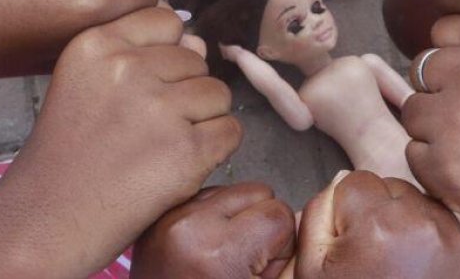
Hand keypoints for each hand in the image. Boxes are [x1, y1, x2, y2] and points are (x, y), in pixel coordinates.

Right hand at [0, 8, 240, 275]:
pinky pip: (231, 130)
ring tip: (161, 147)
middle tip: (147, 129)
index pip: (165, 21)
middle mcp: (128, 68)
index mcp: (97, 45)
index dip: (166, 55)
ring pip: (218, 94)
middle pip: (196, 60)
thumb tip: (200, 41)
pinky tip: (178, 165)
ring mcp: (159, 108)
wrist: (47, 219)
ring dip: (202, 121)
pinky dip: (215, 151)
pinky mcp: (186, 149)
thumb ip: (144, 55)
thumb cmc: (69, 154)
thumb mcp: (88, 86)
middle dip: (183, 92)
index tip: (145, 86)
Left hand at [132, 183, 295, 277]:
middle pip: (258, 192)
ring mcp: (168, 218)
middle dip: (261, 224)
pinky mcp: (157, 218)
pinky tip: (206, 248)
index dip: (281, 244)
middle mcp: (188, 226)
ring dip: (237, 217)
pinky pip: (205, 197)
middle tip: (242, 263)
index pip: (279, 213)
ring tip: (222, 256)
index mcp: (218, 252)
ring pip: (232, 189)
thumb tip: (302, 218)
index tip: (261, 269)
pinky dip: (213, 218)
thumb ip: (290, 258)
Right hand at [292, 171, 459, 278]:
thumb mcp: (313, 267)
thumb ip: (318, 213)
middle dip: (379, 210)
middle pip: (390, 186)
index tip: (351, 240)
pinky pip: (443, 222)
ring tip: (397, 260)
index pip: (355, 180)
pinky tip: (418, 265)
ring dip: (406, 220)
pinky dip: (430, 235)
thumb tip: (342, 178)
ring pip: (418, 200)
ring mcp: (451, 237)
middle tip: (375, 253)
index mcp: (376, 224)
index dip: (347, 210)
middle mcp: (419, 224)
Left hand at [402, 16, 459, 244]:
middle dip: (441, 92)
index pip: (440, 33)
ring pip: (413, 112)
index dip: (456, 59)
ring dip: (434, 128)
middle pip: (420, 72)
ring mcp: (454, 122)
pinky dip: (436, 165)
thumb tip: (434, 54)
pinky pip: (415, 154)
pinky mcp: (444, 168)